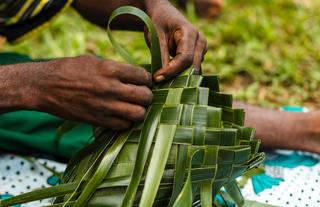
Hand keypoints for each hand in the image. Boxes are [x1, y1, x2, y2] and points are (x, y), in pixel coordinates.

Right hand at [31, 55, 152, 128]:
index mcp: (110, 69)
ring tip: (134, 107)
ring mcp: (105, 107)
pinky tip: (121, 115)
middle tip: (141, 95)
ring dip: (139, 110)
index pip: (143, 76)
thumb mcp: (94, 61)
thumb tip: (136, 76)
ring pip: (139, 114)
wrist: (45, 86)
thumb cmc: (69, 69)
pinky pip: (124, 126)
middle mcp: (111, 88)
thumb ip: (116, 68)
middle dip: (147, 96)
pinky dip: (126, 122)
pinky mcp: (98, 121)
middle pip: (146, 96)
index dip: (146, 79)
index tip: (142, 81)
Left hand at [144, 1, 207, 81]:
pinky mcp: (199, 54)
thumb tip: (162, 78)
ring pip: (193, 69)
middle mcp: (200, 41)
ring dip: (179, 76)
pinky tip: (170, 75)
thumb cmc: (158, 22)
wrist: (163, 13)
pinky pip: (192, 68)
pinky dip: (181, 73)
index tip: (157, 78)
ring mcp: (202, 48)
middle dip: (176, 76)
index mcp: (190, 33)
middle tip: (159, 81)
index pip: (184, 58)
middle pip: (191, 66)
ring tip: (163, 78)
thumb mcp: (156, 37)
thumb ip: (161, 56)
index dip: (172, 71)